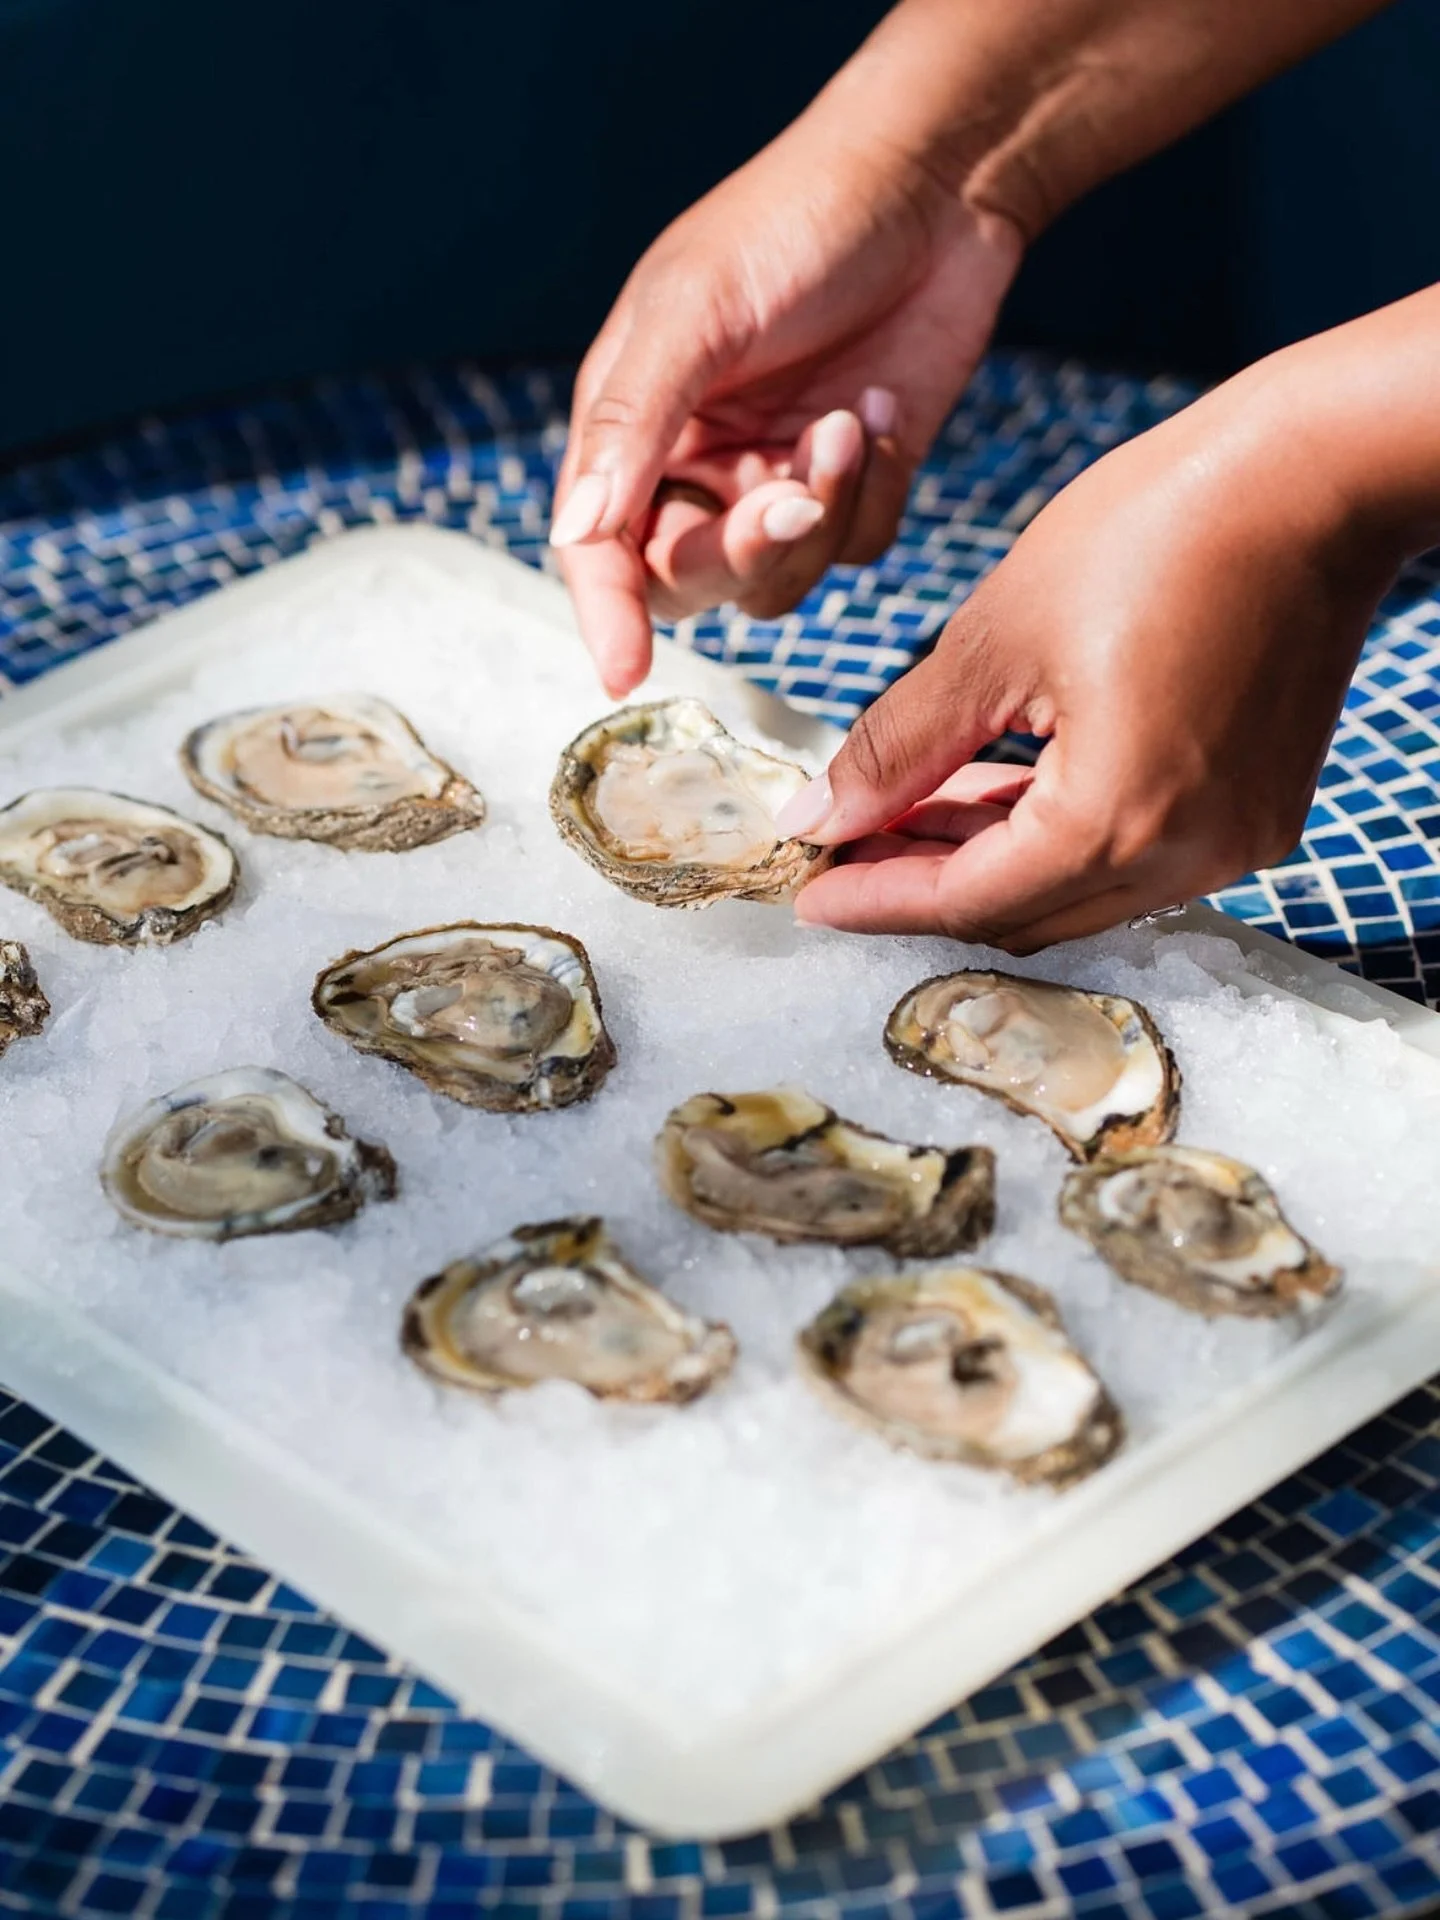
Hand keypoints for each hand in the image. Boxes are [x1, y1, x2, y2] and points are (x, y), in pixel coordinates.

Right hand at [551, 111, 1021, 696]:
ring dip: (822, 513)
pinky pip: (857, 547)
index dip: (606, 614)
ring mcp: (778, 482)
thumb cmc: (792, 222)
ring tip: (850, 420)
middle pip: (694, 580)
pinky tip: (883, 407)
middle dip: (746, 547)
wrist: (933, 185)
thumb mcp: (693, 309)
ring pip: (783, 577)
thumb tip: (574, 532)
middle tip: (795, 488)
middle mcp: (697, 467)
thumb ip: (630, 424)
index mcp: (632, 425)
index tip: (623, 673)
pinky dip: (874, 490)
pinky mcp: (856, 486)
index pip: (599, 548)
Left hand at [781, 345, 1416, 951]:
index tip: (807, 892)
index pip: (966, 901)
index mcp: (1115, 822)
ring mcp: (1236, 840)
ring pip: (1077, 892)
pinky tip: (992, 789)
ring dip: (989, 861)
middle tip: (848, 844)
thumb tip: (817, 819)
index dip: (875, 900)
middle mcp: (1188, 857)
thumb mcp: (993, 640)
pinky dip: (1056, 836)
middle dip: (926, 884)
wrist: (1313, 472)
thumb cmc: (1155, 529)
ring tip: (907, 810)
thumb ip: (897, 748)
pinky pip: (1134, 856)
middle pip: (1024, 914)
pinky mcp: (1258, 808)